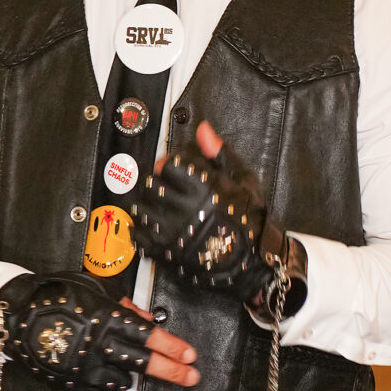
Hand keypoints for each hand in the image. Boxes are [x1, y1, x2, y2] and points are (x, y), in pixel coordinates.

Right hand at [0, 274, 197, 390]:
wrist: (14, 315)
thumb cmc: (54, 296)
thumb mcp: (92, 290)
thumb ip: (122, 306)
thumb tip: (145, 318)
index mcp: (106, 318)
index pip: (148, 336)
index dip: (172, 347)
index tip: (190, 355)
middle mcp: (99, 345)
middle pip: (144, 363)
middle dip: (172, 372)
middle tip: (191, 378)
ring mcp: (85, 367)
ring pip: (123, 380)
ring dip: (133, 376)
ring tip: (130, 368)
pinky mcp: (71, 382)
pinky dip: (109, 386)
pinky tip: (108, 377)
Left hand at [130, 119, 303, 315]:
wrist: (252, 261)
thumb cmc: (249, 219)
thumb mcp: (243, 181)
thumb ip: (219, 154)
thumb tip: (202, 129)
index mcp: (202, 187)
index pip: (167, 166)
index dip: (169, 165)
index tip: (173, 170)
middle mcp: (183, 208)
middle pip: (149, 186)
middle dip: (154, 183)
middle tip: (163, 188)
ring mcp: (172, 232)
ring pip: (140, 209)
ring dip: (145, 205)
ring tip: (157, 207)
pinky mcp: (165, 252)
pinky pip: (138, 236)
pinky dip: (140, 229)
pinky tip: (151, 226)